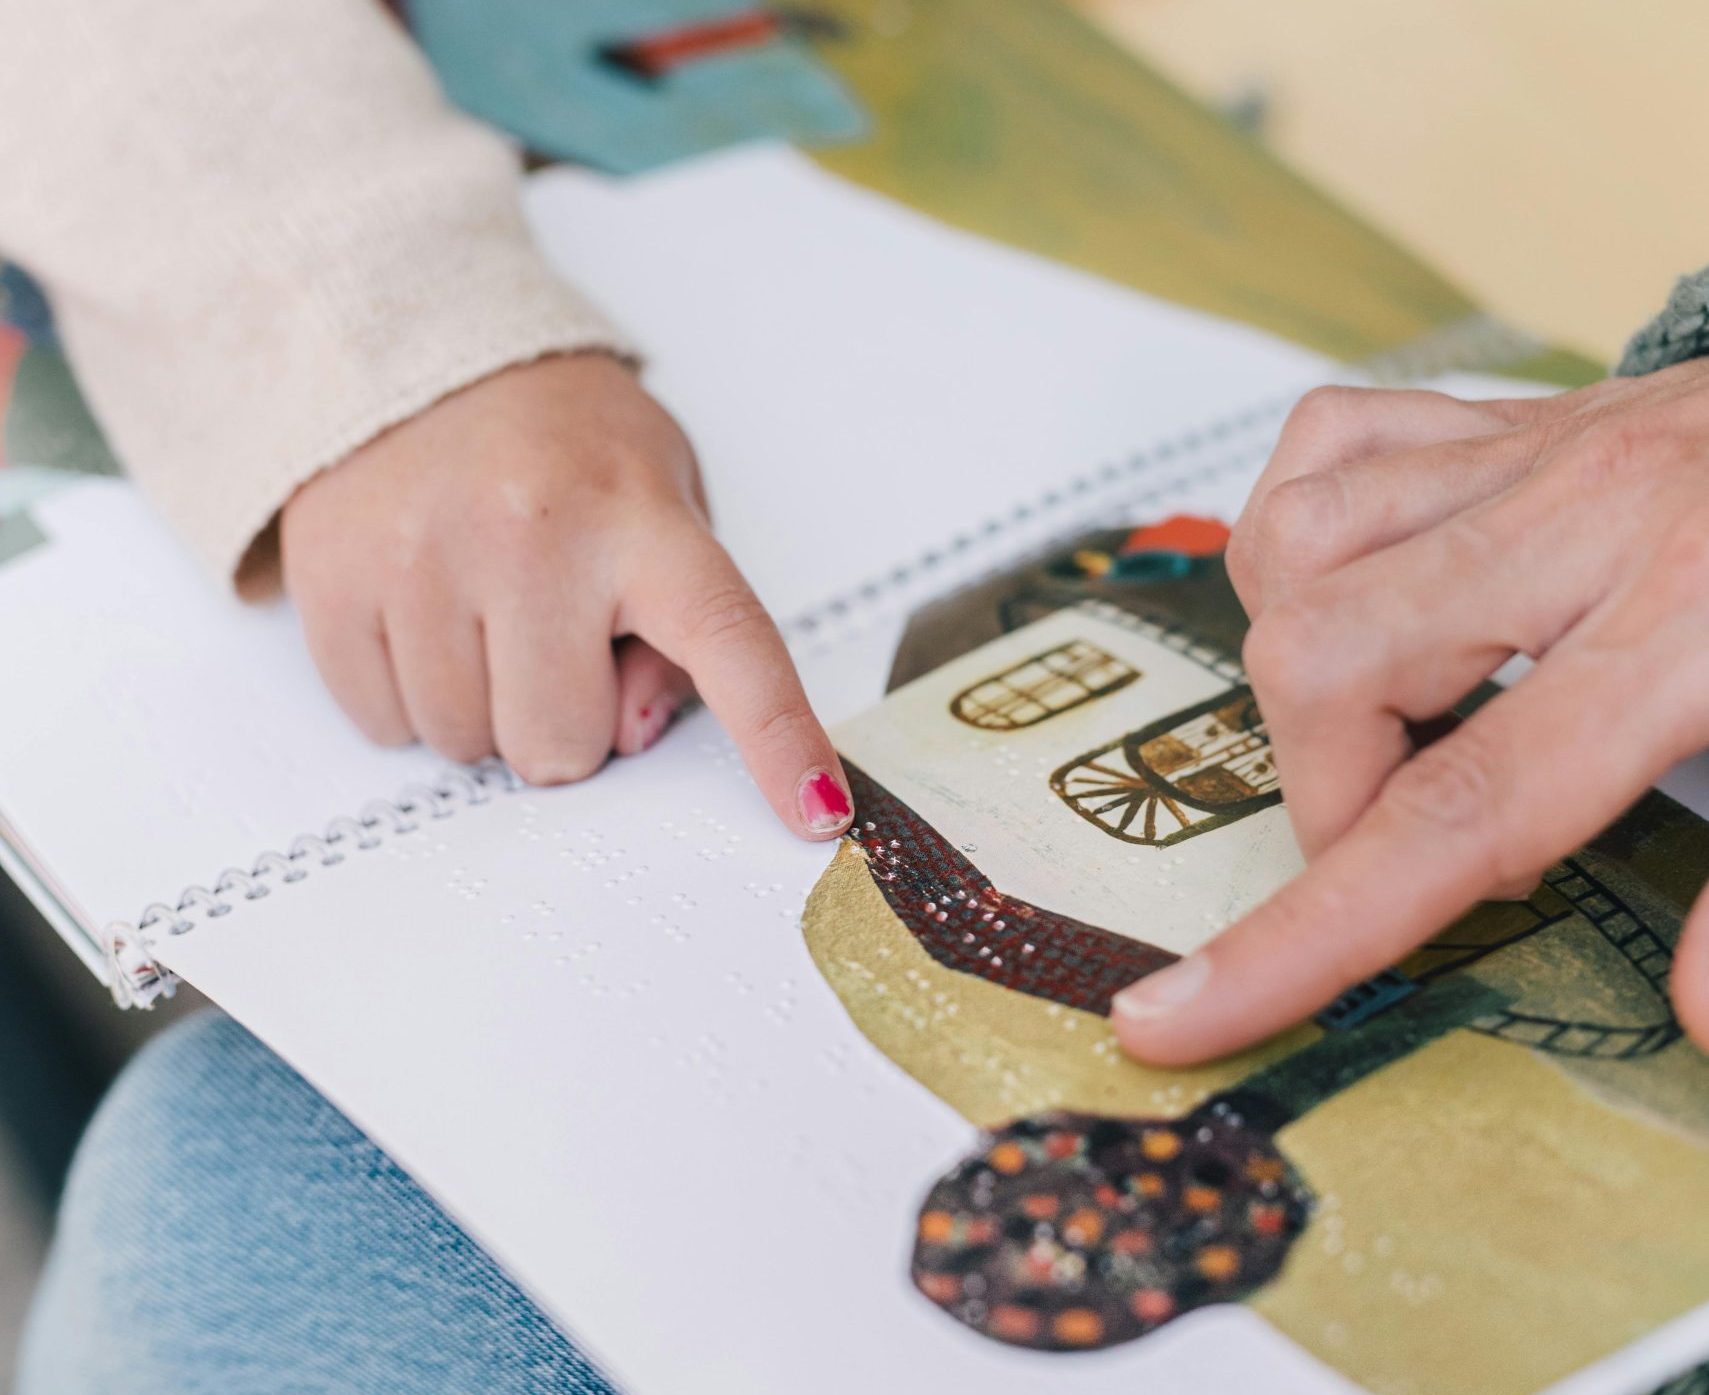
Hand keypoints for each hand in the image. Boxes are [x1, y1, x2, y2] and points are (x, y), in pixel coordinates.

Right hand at [280, 353, 852, 838]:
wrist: (416, 351)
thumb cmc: (561, 444)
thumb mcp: (662, 499)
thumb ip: (680, 621)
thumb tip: (631, 729)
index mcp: (640, 518)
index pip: (730, 643)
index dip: (778, 739)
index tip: (816, 812)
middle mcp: (530, 536)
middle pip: (562, 748)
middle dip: (565, 718)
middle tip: (554, 635)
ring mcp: (421, 559)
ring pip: (467, 747)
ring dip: (484, 706)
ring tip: (483, 608)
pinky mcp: (332, 580)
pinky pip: (384, 725)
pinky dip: (410, 695)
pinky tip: (424, 613)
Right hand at [1111, 360, 1708, 1061]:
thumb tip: (1698, 1019)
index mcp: (1697, 621)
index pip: (1460, 807)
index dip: (1309, 934)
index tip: (1175, 1014)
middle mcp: (1583, 517)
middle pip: (1329, 660)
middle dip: (1327, 787)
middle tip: (1406, 828)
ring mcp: (1529, 451)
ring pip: (1296, 546)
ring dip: (1303, 665)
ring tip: (1386, 719)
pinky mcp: (1500, 413)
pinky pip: (1322, 447)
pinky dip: (1296, 531)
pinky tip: (1357, 588)